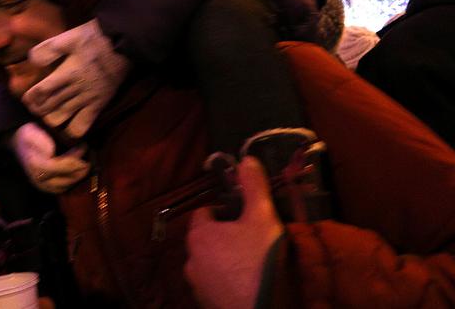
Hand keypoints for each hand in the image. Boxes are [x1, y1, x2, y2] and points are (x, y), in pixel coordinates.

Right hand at [13, 123, 88, 193]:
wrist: (19, 142)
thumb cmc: (29, 136)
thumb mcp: (34, 133)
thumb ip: (43, 142)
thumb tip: (52, 152)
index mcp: (36, 165)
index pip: (63, 167)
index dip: (76, 158)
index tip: (84, 146)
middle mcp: (38, 179)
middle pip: (67, 179)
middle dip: (80, 168)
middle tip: (88, 155)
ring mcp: (42, 185)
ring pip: (67, 186)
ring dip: (78, 175)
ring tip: (84, 162)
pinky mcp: (45, 188)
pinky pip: (63, 188)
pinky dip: (72, 180)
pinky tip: (76, 170)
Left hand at [23, 19, 129, 138]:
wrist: (124, 44)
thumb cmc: (95, 39)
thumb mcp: (70, 37)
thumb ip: (50, 49)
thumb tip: (32, 60)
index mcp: (68, 72)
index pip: (43, 90)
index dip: (32, 97)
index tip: (26, 98)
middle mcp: (76, 89)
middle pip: (50, 106)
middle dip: (38, 108)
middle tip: (33, 107)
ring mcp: (88, 99)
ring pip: (62, 118)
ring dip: (50, 118)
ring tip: (47, 114)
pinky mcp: (99, 105)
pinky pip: (82, 126)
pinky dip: (71, 130)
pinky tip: (67, 125)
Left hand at [185, 157, 283, 308]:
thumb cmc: (259, 263)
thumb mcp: (263, 218)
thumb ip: (254, 187)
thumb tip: (247, 159)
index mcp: (199, 236)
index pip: (205, 212)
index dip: (226, 210)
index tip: (246, 216)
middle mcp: (191, 260)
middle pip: (207, 238)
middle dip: (227, 236)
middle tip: (253, 240)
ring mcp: (197, 286)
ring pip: (211, 263)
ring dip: (226, 260)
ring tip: (252, 263)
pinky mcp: (206, 304)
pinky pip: (216, 284)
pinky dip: (228, 280)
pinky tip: (248, 283)